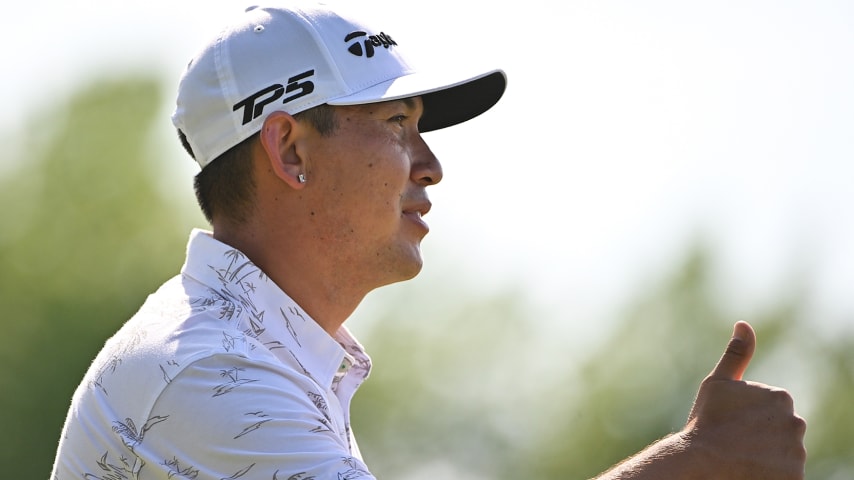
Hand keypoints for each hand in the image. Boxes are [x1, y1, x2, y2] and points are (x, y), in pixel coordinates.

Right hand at [685, 321, 806, 478]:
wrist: (701, 462)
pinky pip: (786, 474)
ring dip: (767, 457)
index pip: (772, 411)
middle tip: (736, 443)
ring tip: (742, 459)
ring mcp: (797, 452)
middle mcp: (796, 422)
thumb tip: (743, 324)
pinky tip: (752, 471)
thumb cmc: (706, 421)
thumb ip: (736, 353)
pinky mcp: (795, 476)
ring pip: (784, 454)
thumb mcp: (718, 383)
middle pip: (780, 432)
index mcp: (780, 397)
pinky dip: (772, 474)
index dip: (749, 419)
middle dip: (762, 438)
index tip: (733, 424)